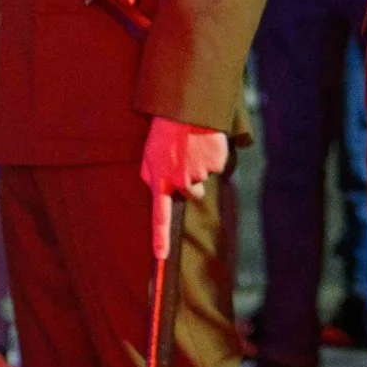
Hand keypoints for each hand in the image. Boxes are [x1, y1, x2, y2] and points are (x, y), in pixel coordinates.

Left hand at [140, 117, 229, 258]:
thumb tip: (153, 188)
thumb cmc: (166, 131)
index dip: (160, 238)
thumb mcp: (149, 153)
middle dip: (193, 181)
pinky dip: (213, 155)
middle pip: (193, 193)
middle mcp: (178, 181)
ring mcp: (198, 173)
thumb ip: (150, 174)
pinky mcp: (215, 164)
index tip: (161, 257)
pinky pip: (217, 165)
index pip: (159, 216)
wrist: (187, 109)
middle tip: (187, 158)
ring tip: (193, 145)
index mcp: (159, 179)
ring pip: (205, 177)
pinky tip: (204, 142)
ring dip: (201, 164)